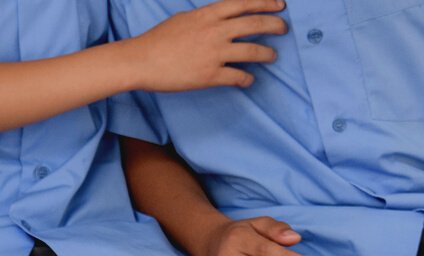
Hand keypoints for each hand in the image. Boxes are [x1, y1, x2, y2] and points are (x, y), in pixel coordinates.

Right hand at [124, 0, 285, 92]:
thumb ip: (205, 18)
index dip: (266, 3)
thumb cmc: (157, 40)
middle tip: (283, 29)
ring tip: (272, 56)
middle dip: (275, 25)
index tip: (280, 5)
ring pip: (253, 51)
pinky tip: (249, 80)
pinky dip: (247, 79)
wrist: (140, 61)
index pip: (245, 3)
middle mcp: (216, 31)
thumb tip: (218, 20)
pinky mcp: (210, 75)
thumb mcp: (184, 18)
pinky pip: (238, 76)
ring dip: (267, 54)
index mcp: (209, 14)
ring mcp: (215, 53)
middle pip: (256, 24)